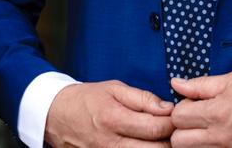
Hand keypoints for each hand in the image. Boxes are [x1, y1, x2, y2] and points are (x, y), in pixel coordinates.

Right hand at [44, 80, 174, 147]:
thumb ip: (142, 98)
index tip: (176, 116)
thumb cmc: (86, 99)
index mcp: (113, 119)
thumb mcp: (113, 89)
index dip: (173, 123)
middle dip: (170, 140)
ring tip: (158, 138)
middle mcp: (110, 143)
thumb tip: (168, 108)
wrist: (55, 116)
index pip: (156, 128)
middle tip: (172, 130)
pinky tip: (145, 144)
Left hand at [168, 73, 231, 147]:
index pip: (177, 117)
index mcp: (216, 113)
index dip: (182, 109)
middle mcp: (220, 137)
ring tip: (207, 132)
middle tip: (195, 122)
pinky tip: (219, 141)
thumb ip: (200, 85)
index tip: (192, 107)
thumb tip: (176, 84)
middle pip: (179, 140)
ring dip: (194, 142)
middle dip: (182, 130)